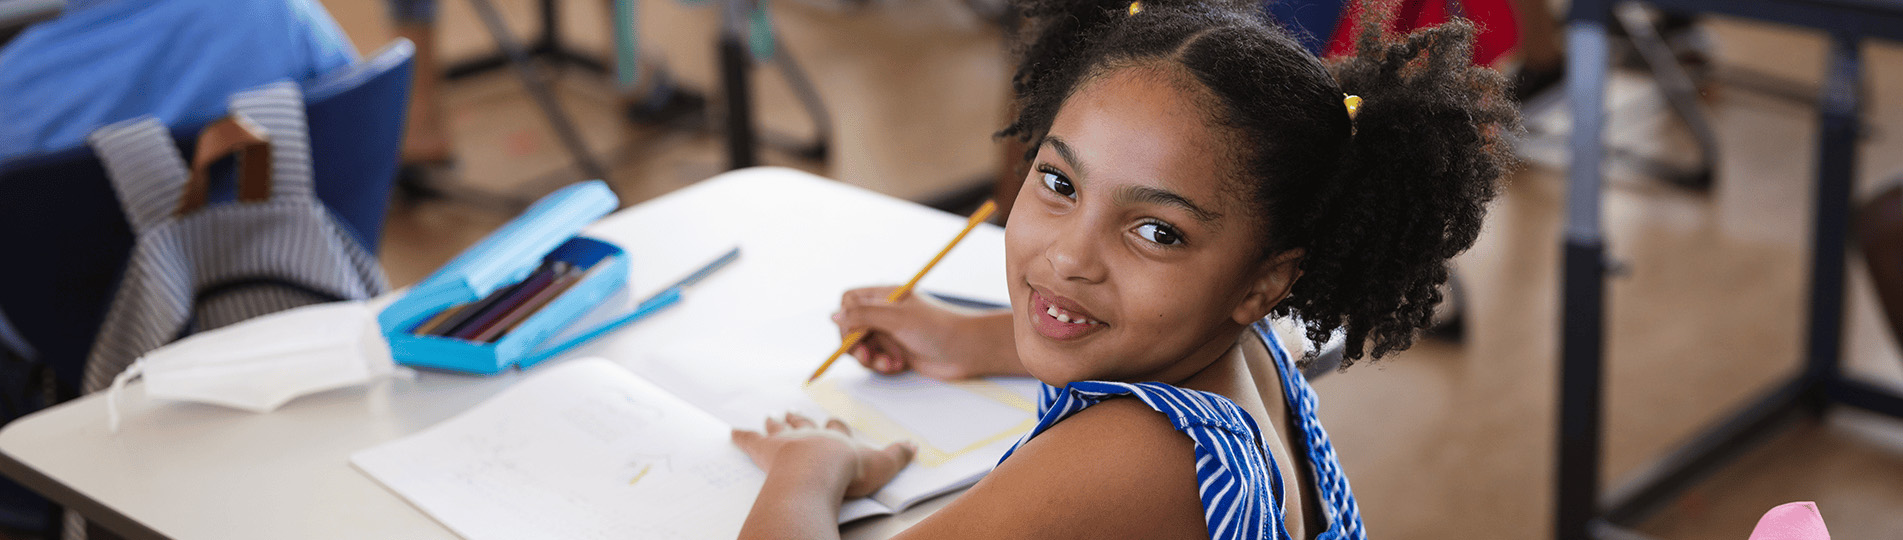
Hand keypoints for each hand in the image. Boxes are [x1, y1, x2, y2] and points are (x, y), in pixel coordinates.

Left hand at [731, 413, 916, 498]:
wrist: (819, 474)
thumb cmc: (849, 472)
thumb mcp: (882, 465)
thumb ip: (897, 455)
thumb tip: (914, 445)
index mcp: (836, 439)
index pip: (835, 429)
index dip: (834, 426)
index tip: (831, 420)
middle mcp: (810, 435)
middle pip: (804, 423)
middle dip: (799, 418)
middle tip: (792, 410)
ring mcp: (787, 441)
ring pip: (779, 429)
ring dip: (774, 423)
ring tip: (769, 416)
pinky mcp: (766, 451)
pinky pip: (750, 441)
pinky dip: (741, 436)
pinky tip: (731, 431)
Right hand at [833, 287, 1014, 379]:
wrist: (968, 350)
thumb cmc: (938, 327)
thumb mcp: (897, 318)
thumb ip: (863, 316)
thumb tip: (833, 316)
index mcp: (884, 296)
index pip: (849, 301)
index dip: (846, 318)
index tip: (854, 333)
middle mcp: (885, 313)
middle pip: (851, 327)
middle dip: (856, 344)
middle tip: (866, 355)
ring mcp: (891, 333)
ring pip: (862, 347)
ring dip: (871, 358)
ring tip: (890, 363)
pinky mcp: (897, 352)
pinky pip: (875, 360)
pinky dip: (882, 365)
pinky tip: (898, 366)